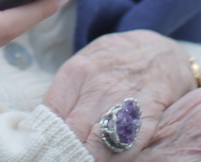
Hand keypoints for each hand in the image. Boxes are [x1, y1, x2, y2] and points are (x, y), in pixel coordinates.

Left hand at [43, 30, 197, 158]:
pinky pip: (130, 143)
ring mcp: (125, 99)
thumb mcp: (84, 63)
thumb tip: (41, 124)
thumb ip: (64, 92)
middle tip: (61, 157)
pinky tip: (108, 161)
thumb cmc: (112, 61)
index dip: (46, 136)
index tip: (44, 148)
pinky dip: (117, 158)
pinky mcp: (149, 112)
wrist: (158, 49)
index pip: (51, 114)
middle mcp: (99, 86)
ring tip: (81, 160)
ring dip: (88, 157)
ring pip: (98, 142)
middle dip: (64, 150)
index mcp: (76, 72)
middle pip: (72, 132)